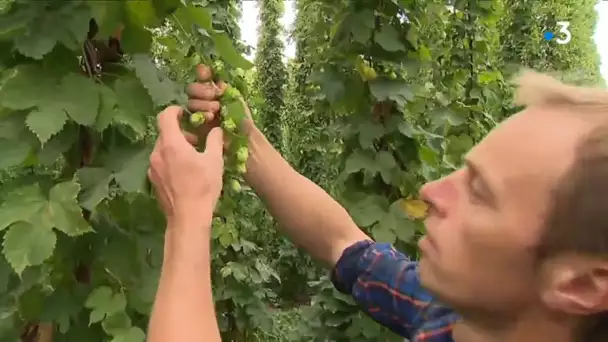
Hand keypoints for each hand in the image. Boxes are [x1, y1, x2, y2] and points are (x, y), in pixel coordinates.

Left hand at [148, 106, 223, 220]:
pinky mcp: (153, 181)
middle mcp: (157, 153)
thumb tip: (216, 129)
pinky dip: (171, 161)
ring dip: (175, 148)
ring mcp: (152, 168)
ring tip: (192, 158)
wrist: (188, 217)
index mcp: (171, 144)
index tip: (185, 113)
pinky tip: (185, 173)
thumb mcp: (215, 160)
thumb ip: (214, 140)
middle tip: (196, 140)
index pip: (165, 117)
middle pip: (164, 134)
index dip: (174, 111)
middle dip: (179, 133)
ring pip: (162, 150)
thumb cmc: (203, 186)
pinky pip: (161, 163)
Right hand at [186, 64, 254, 139]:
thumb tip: (215, 80)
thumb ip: (225, 89)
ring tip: (215, 111)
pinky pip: (189, 117)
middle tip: (214, 96)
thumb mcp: (236, 101)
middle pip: (192, 89)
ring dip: (202, 104)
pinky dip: (199, 115)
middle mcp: (204, 100)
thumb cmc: (242, 120)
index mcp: (215, 91)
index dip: (202, 73)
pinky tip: (208, 118)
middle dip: (201, 91)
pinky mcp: (195, 126)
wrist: (243, 141)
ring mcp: (198, 113)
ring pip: (190, 103)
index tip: (205, 74)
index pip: (203, 77)